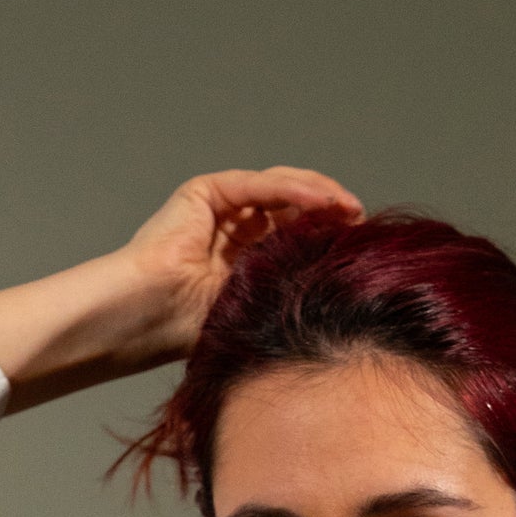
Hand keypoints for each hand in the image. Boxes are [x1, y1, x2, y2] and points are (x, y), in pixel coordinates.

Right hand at [106, 166, 363, 369]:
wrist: (152, 318)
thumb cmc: (195, 330)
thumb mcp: (263, 308)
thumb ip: (294, 289)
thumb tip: (349, 293)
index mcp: (246, 260)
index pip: (297, 235)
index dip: (329, 235)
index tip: (363, 247)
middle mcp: (234, 229)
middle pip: (294, 207)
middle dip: (331, 211)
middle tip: (361, 223)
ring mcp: (219, 208)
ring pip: (281, 189)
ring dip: (319, 195)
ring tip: (348, 209)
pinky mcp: (205, 192)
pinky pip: (259, 186)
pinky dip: (293, 190)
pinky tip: (322, 201)